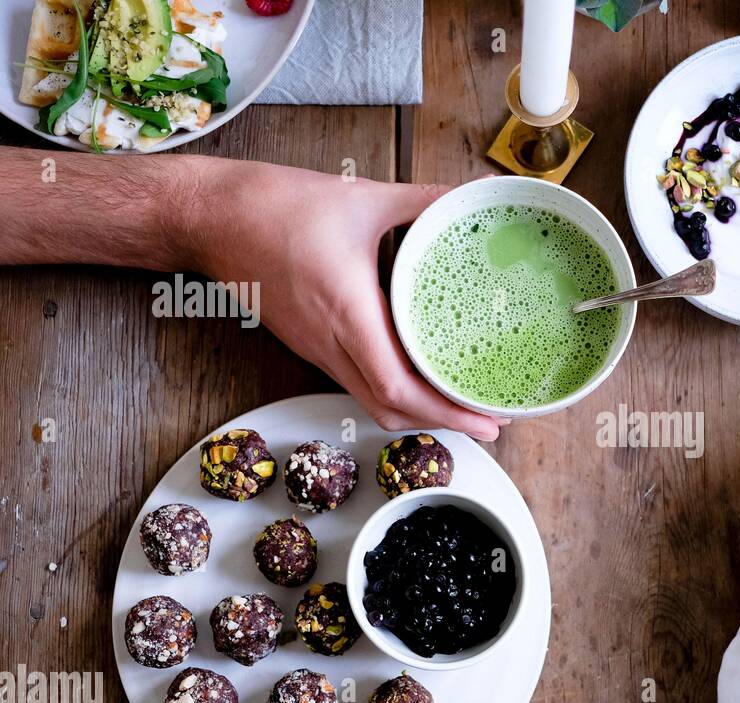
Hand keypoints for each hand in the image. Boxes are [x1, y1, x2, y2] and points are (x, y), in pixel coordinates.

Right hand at [185, 159, 503, 439]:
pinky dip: (393, 391)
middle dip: (443, 423)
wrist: (208, 217)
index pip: (398, 387)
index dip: (445, 411)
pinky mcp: (311, 344)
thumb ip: (420, 200)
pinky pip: (356, 382)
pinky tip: (418, 375)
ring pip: (371, 402)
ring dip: (417, 412)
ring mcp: (318, 349)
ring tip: (460, 403)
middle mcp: (331, 343)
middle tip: (487, 421)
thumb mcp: (360, 198)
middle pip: (390, 409)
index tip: (484, 418)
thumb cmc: (272, 207)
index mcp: (347, 313)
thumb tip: (463, 198)